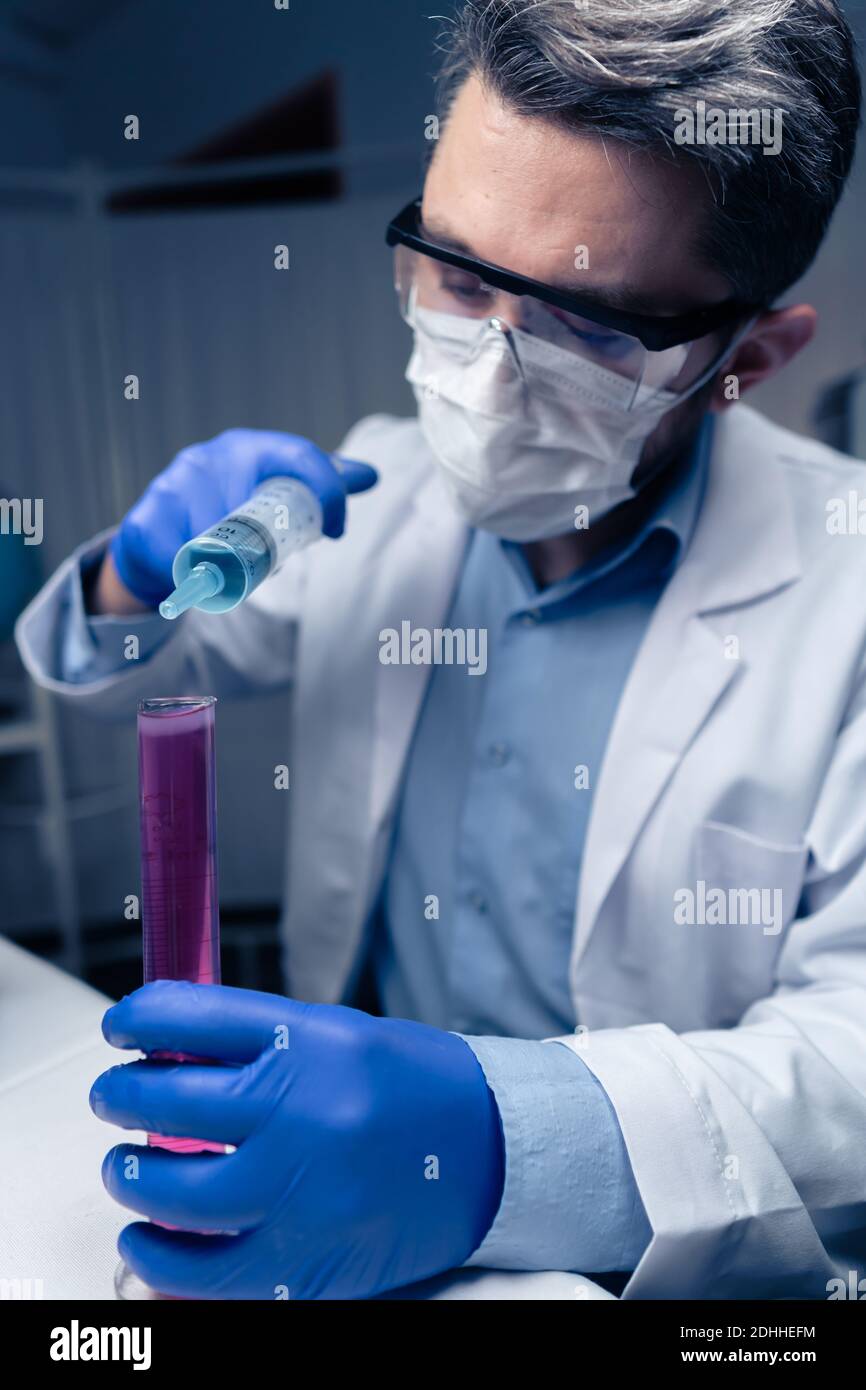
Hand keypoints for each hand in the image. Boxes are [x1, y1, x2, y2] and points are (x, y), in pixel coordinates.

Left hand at [91, 981, 504, 1299]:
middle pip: (168, 1104)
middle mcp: (306, 1114)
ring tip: (126, 1167)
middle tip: (113, 1097)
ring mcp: (307, 1196)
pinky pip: (209, 1277)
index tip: (120, 1028)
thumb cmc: (413, 1086)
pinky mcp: (311, 1264)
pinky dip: (162, 1260)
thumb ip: (255, 1042)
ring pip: (178, 1196)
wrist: (495, 1153)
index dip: (136, 1019)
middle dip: (121, 1096)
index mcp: (313, 1043)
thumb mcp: (336, 1034)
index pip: (189, 1018)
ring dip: (131, 1178)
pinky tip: (148, 1238)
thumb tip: (163, 1050)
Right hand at [109, 430, 377, 606]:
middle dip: (269, 544)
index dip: (327, 491)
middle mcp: (209, 458)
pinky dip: (193, 577)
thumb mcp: (271, 494)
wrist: (157, 542)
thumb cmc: (224, 515)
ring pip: (221, 539)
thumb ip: (318, 482)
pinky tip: (193, 577)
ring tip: (226, 571)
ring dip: (229, 564)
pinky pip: (180, 560)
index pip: (299, 456)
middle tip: (267, 564)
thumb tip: (371, 474)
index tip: (335, 529)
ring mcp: (173, 485)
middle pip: (261, 509)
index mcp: (248, 448)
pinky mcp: (146, 520)